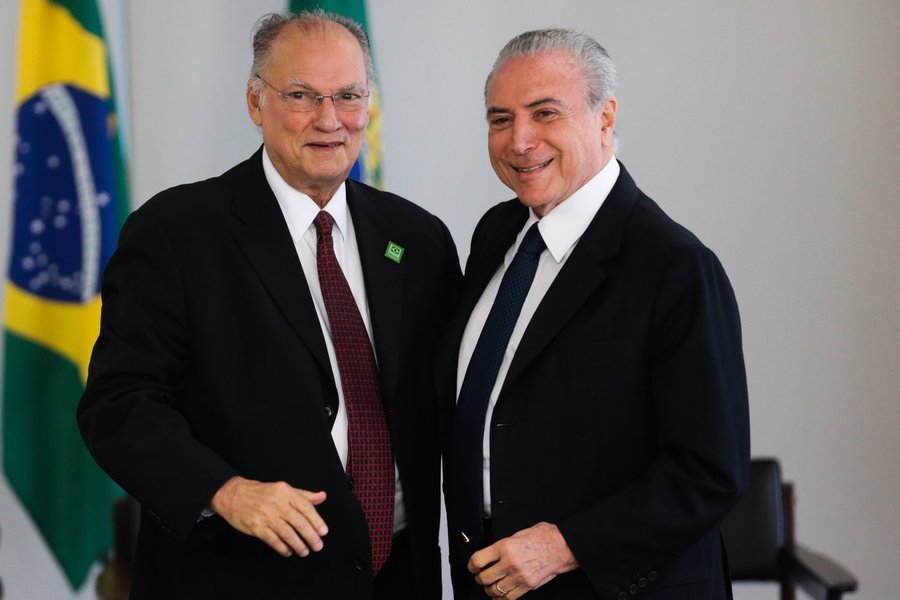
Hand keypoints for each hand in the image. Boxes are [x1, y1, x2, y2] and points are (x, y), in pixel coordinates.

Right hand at [210, 476, 327, 557]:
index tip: (323, 532)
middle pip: (299, 522)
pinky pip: (273, 540)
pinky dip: (282, 548)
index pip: (306, 507)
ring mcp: (266, 516)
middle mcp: (277, 503)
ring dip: (298, 545)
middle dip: (311, 536)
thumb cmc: (261, 492)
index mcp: (286, 492)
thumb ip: (304, 495)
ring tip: (305, 551)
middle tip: (318, 545)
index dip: (317, 521)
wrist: (233, 494)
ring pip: (287, 533)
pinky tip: (289, 552)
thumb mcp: (283, 488)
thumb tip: (322, 497)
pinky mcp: (256, 527)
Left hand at [468, 522, 577, 597]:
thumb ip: (505, 544)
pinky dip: (502, 598)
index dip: (471, 565)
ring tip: (490, 586)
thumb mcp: (519, 533)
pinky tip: (501, 594)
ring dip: (490, 589)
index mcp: (505, 546)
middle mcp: (510, 562)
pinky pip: (509, 597)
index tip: (472, 567)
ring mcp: (519, 576)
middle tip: (481, 577)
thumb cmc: (544, 537)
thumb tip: (494, 552)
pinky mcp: (528, 585)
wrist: (562, 546)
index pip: (479, 560)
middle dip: (480, 578)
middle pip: (484, 578)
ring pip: (495, 590)